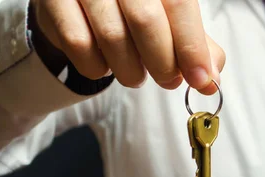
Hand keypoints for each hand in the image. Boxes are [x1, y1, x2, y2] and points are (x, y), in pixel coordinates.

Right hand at [30, 0, 224, 94]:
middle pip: (146, 21)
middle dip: (163, 63)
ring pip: (113, 37)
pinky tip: (105, 64)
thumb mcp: (170, 19)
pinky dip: (98, 68)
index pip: (179, 5)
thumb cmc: (132, 9)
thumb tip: (211, 79)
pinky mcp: (53, 0)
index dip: (192, 47)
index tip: (202, 81)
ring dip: (131, 71)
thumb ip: (194, 45)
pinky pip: (79, 45)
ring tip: (136, 74)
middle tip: (168, 80)